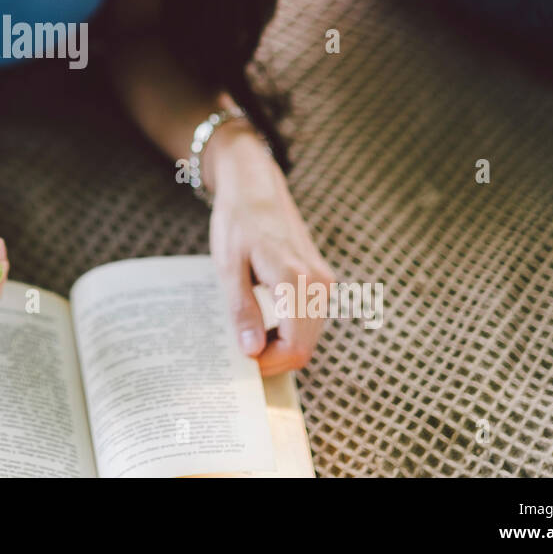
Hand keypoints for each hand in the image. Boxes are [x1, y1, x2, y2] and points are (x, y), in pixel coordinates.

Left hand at [206, 123, 334, 375]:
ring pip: (308, 337)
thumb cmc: (238, 223)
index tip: (242, 360)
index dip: (269, 364)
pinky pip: (310, 321)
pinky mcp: (322, 282)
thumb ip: (241, 309)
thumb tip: (251, 351)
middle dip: (273, 357)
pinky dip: (288, 331)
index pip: (295, 347)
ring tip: (249, 331)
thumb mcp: (228, 266)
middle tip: (240, 347)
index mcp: (295, 281)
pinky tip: (263, 321)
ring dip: (280, 345)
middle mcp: (318, 284)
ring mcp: (324, 283)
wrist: (256, 189)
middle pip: (304, 347)